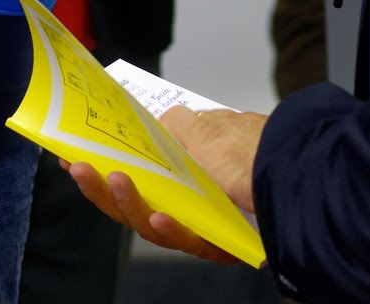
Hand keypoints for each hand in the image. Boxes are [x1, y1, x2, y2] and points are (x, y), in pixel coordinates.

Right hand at [66, 106, 266, 263]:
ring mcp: (203, 227)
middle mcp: (188, 204)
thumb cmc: (251, 147)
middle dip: (103, 188)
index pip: (134, 178)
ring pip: (153, 225)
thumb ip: (173, 127)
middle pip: (135, 204)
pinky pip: (189, 242)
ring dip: (129, 203)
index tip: (71, 158)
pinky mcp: (219, 247)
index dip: (101, 171)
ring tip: (113, 181)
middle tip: (80, 168)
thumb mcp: (204, 127)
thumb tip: (151, 123)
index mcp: (180, 178)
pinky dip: (170, 229)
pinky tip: (156, 217)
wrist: (299, 166)